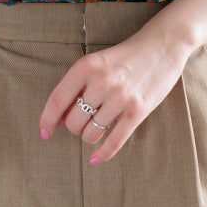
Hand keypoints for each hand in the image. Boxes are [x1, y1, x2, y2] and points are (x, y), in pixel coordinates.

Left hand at [38, 20, 191, 162]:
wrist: (162, 46)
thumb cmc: (124, 57)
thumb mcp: (96, 63)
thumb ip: (77, 86)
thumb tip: (59, 118)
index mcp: (86, 66)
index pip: (57, 100)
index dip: (47, 120)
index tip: (45, 133)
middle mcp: (101, 82)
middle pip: (73, 121)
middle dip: (74, 128)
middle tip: (84, 122)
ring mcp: (120, 97)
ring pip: (91, 133)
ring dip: (90, 137)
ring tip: (97, 128)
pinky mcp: (137, 110)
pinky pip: (114, 141)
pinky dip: (103, 154)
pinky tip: (95, 159)